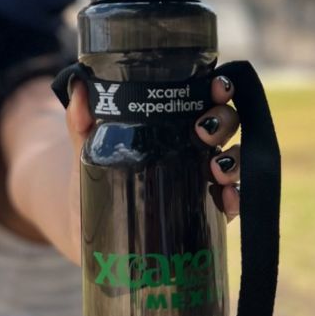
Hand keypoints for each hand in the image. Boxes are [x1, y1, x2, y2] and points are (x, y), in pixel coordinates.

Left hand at [65, 73, 241, 219]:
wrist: (87, 228)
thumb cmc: (94, 179)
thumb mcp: (86, 150)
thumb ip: (81, 122)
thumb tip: (78, 88)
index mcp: (171, 123)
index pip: (204, 98)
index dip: (220, 88)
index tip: (217, 87)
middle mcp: (193, 147)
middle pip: (226, 124)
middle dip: (224, 121)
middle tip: (203, 131)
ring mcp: (201, 179)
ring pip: (233, 160)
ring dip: (233, 160)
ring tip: (216, 169)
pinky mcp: (204, 212)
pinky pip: (231, 202)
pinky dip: (236, 199)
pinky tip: (228, 200)